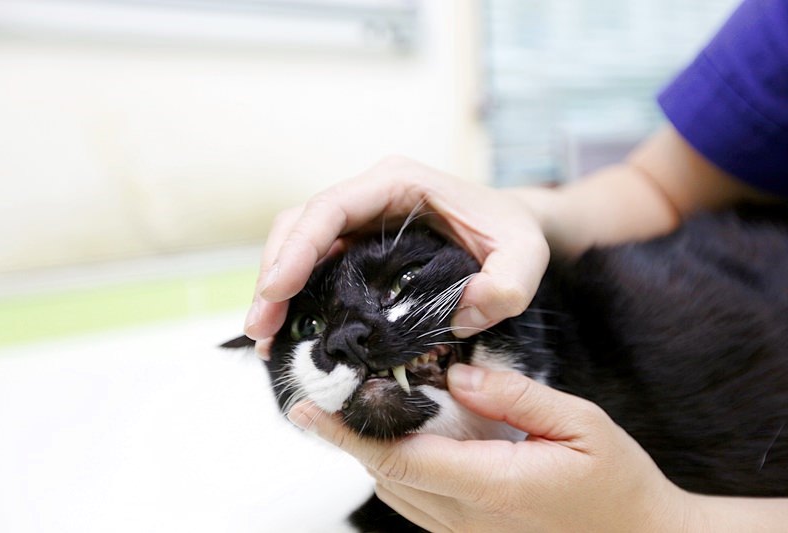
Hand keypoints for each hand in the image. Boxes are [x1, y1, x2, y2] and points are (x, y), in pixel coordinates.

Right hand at [243, 156, 550, 347]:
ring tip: (265, 338)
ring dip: (276, 290)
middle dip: (274, 275)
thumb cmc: (513, 233)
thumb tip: (459, 314)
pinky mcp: (359, 247)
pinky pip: (316, 265)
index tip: (276, 292)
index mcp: (398, 183)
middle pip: (300, 225)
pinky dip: (296, 297)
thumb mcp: (526, 256)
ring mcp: (361, 221)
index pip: (331, 207)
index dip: (298, 248)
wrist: (511, 229)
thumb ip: (507, 285)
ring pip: (299, 245)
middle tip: (261, 330)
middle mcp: (370, 196)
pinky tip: (290, 332)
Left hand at [287, 365, 689, 532]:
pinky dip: (396, 468)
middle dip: (347, 436)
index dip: (347, 433)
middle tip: (320, 395)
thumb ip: (516, 396)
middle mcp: (468, 518)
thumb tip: (457, 374)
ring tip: (351, 410)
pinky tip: (400, 437)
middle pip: (386, 476)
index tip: (307, 409)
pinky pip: (416, 502)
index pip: (399, 459)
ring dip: (368, 452)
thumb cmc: (616, 482)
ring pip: (395, 491)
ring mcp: (467, 532)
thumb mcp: (581, 424)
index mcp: (492, 486)